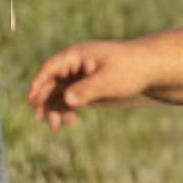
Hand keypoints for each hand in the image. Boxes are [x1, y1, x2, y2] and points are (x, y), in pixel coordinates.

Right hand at [26, 40, 149, 129]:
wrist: (151, 69)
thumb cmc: (131, 70)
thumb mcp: (108, 81)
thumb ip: (86, 90)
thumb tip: (66, 100)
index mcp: (77, 55)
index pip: (50, 68)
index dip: (38, 84)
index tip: (31, 101)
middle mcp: (75, 64)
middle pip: (51, 82)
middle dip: (45, 101)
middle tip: (41, 120)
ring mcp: (80, 75)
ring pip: (58, 92)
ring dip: (55, 108)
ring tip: (57, 127)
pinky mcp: (87, 85)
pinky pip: (69, 97)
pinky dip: (66, 109)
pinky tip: (69, 122)